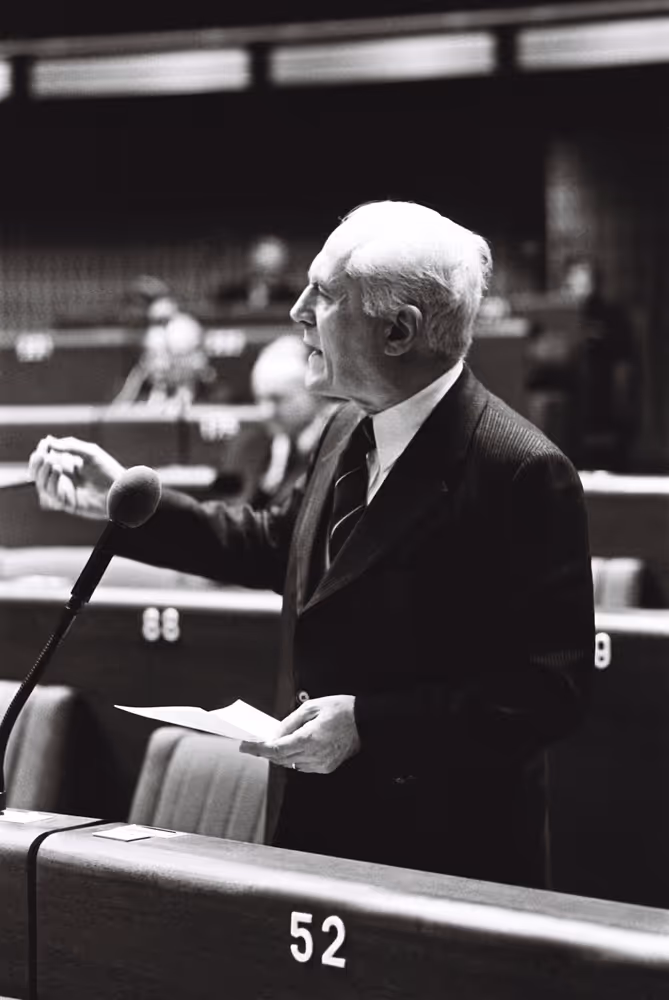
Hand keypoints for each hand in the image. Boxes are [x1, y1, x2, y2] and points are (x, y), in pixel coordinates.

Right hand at [28, 436, 125, 519]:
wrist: (121, 490)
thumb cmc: (109, 470)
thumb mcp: (90, 453)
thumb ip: (71, 446)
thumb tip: (49, 442)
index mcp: (68, 466)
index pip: (47, 458)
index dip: (43, 451)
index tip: (45, 443)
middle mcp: (64, 478)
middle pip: (40, 472)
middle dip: (37, 462)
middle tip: (41, 454)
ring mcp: (65, 491)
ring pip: (42, 483)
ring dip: (42, 471)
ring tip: (50, 461)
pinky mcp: (68, 502)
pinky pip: (52, 494)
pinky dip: (51, 481)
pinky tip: (56, 470)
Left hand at [240, 695, 359, 773]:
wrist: (364, 721)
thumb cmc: (341, 710)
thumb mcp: (311, 708)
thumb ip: (289, 723)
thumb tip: (275, 734)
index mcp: (309, 738)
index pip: (275, 748)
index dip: (257, 748)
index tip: (245, 746)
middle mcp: (314, 754)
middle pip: (280, 758)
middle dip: (264, 752)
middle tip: (253, 744)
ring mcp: (321, 763)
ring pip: (290, 764)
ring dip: (279, 755)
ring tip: (274, 743)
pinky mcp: (326, 767)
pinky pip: (302, 766)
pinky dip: (294, 758)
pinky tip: (293, 748)